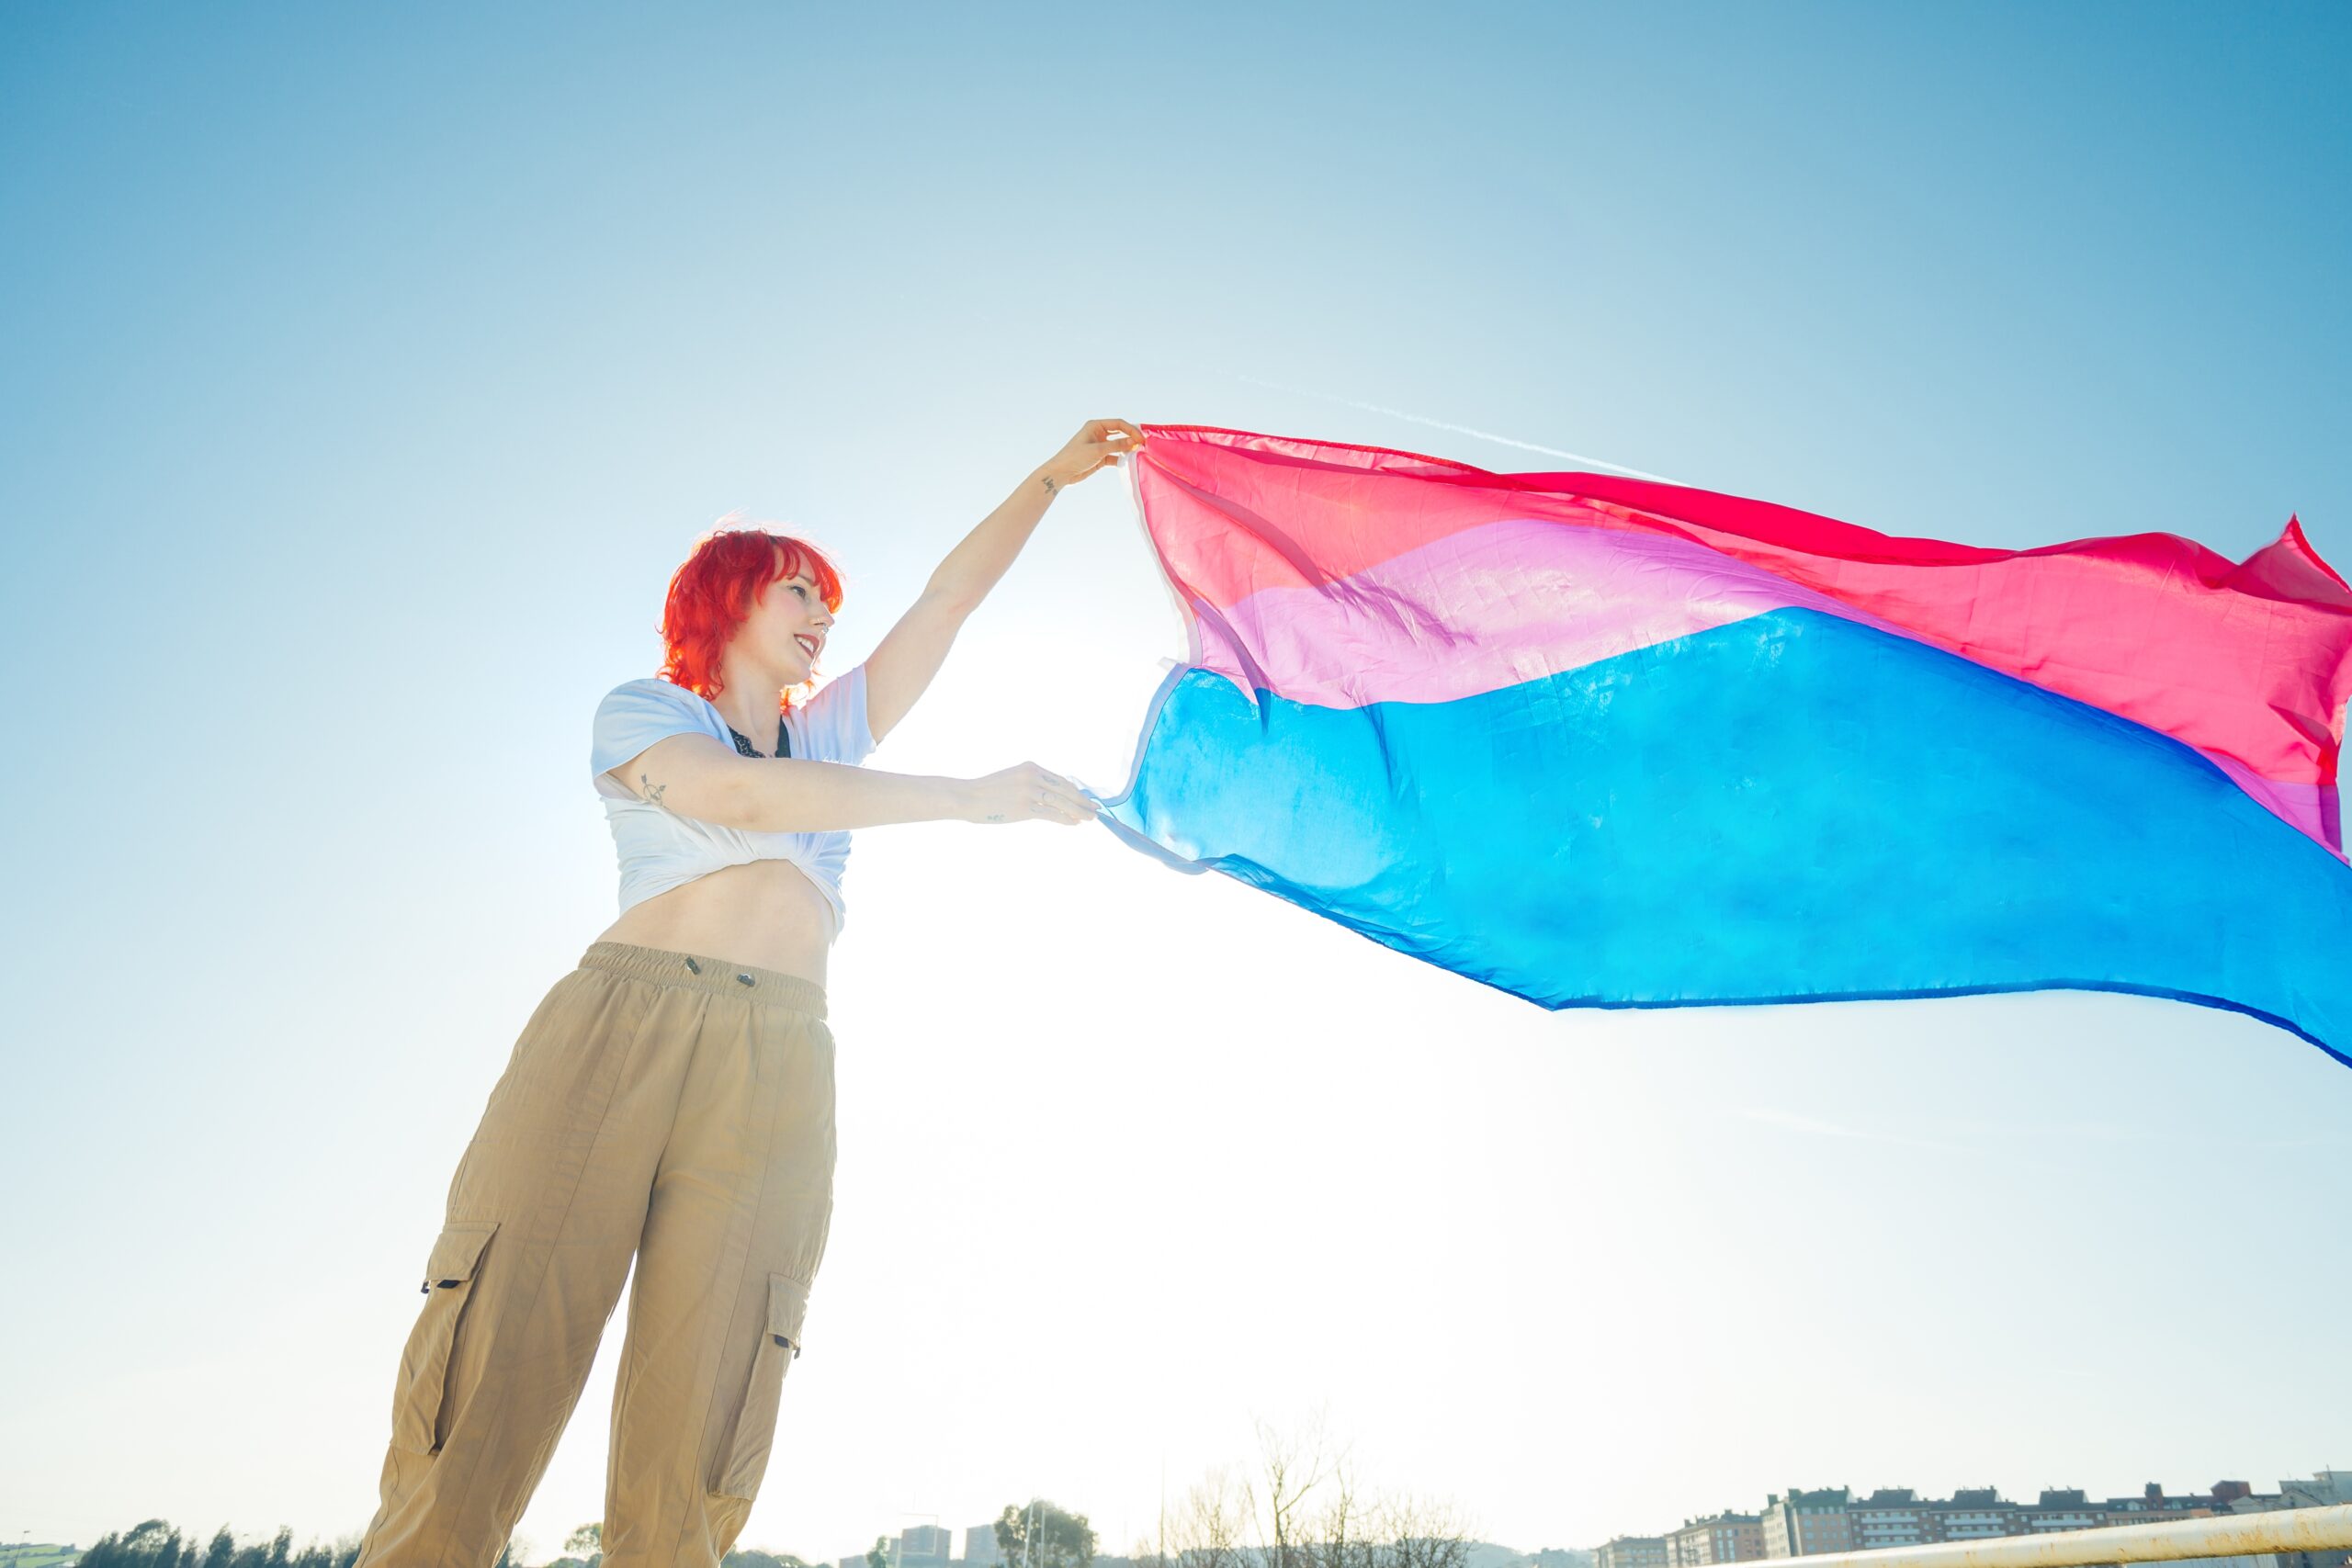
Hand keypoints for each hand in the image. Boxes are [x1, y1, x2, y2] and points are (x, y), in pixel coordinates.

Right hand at [961, 761, 1097, 825]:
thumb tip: (1055, 797)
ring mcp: (1029, 792)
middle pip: (1065, 790)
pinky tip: (1074, 823)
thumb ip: (1032, 784)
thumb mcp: (1013, 778)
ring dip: (1078, 811)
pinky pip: (1051, 814)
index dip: (1076, 792)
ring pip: (1061, 802)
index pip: (1060, 780)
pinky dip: (1065, 819)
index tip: (1086, 799)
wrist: (968, 797)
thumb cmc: (988, 792)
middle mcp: (1033, 776)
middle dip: (1082, 801)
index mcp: (1031, 767)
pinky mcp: (1024, 808)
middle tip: (1095, 810)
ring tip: (1089, 818)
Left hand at [1038, 418, 1145, 491]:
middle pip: (1120, 433)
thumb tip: (1134, 442)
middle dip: (1131, 438)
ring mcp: (1099, 446)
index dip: (1131, 430)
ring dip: (1127, 449)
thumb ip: (1117, 445)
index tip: (1141, 438)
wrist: (1062, 472)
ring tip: (1138, 453)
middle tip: (1143, 445)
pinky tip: (1128, 461)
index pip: (1118, 424)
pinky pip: (1114, 456)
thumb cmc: (1075, 456)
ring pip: (1118, 445)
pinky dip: (1121, 458)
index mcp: (1096, 426)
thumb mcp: (1098, 450)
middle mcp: (1098, 434)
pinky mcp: (1100, 457)